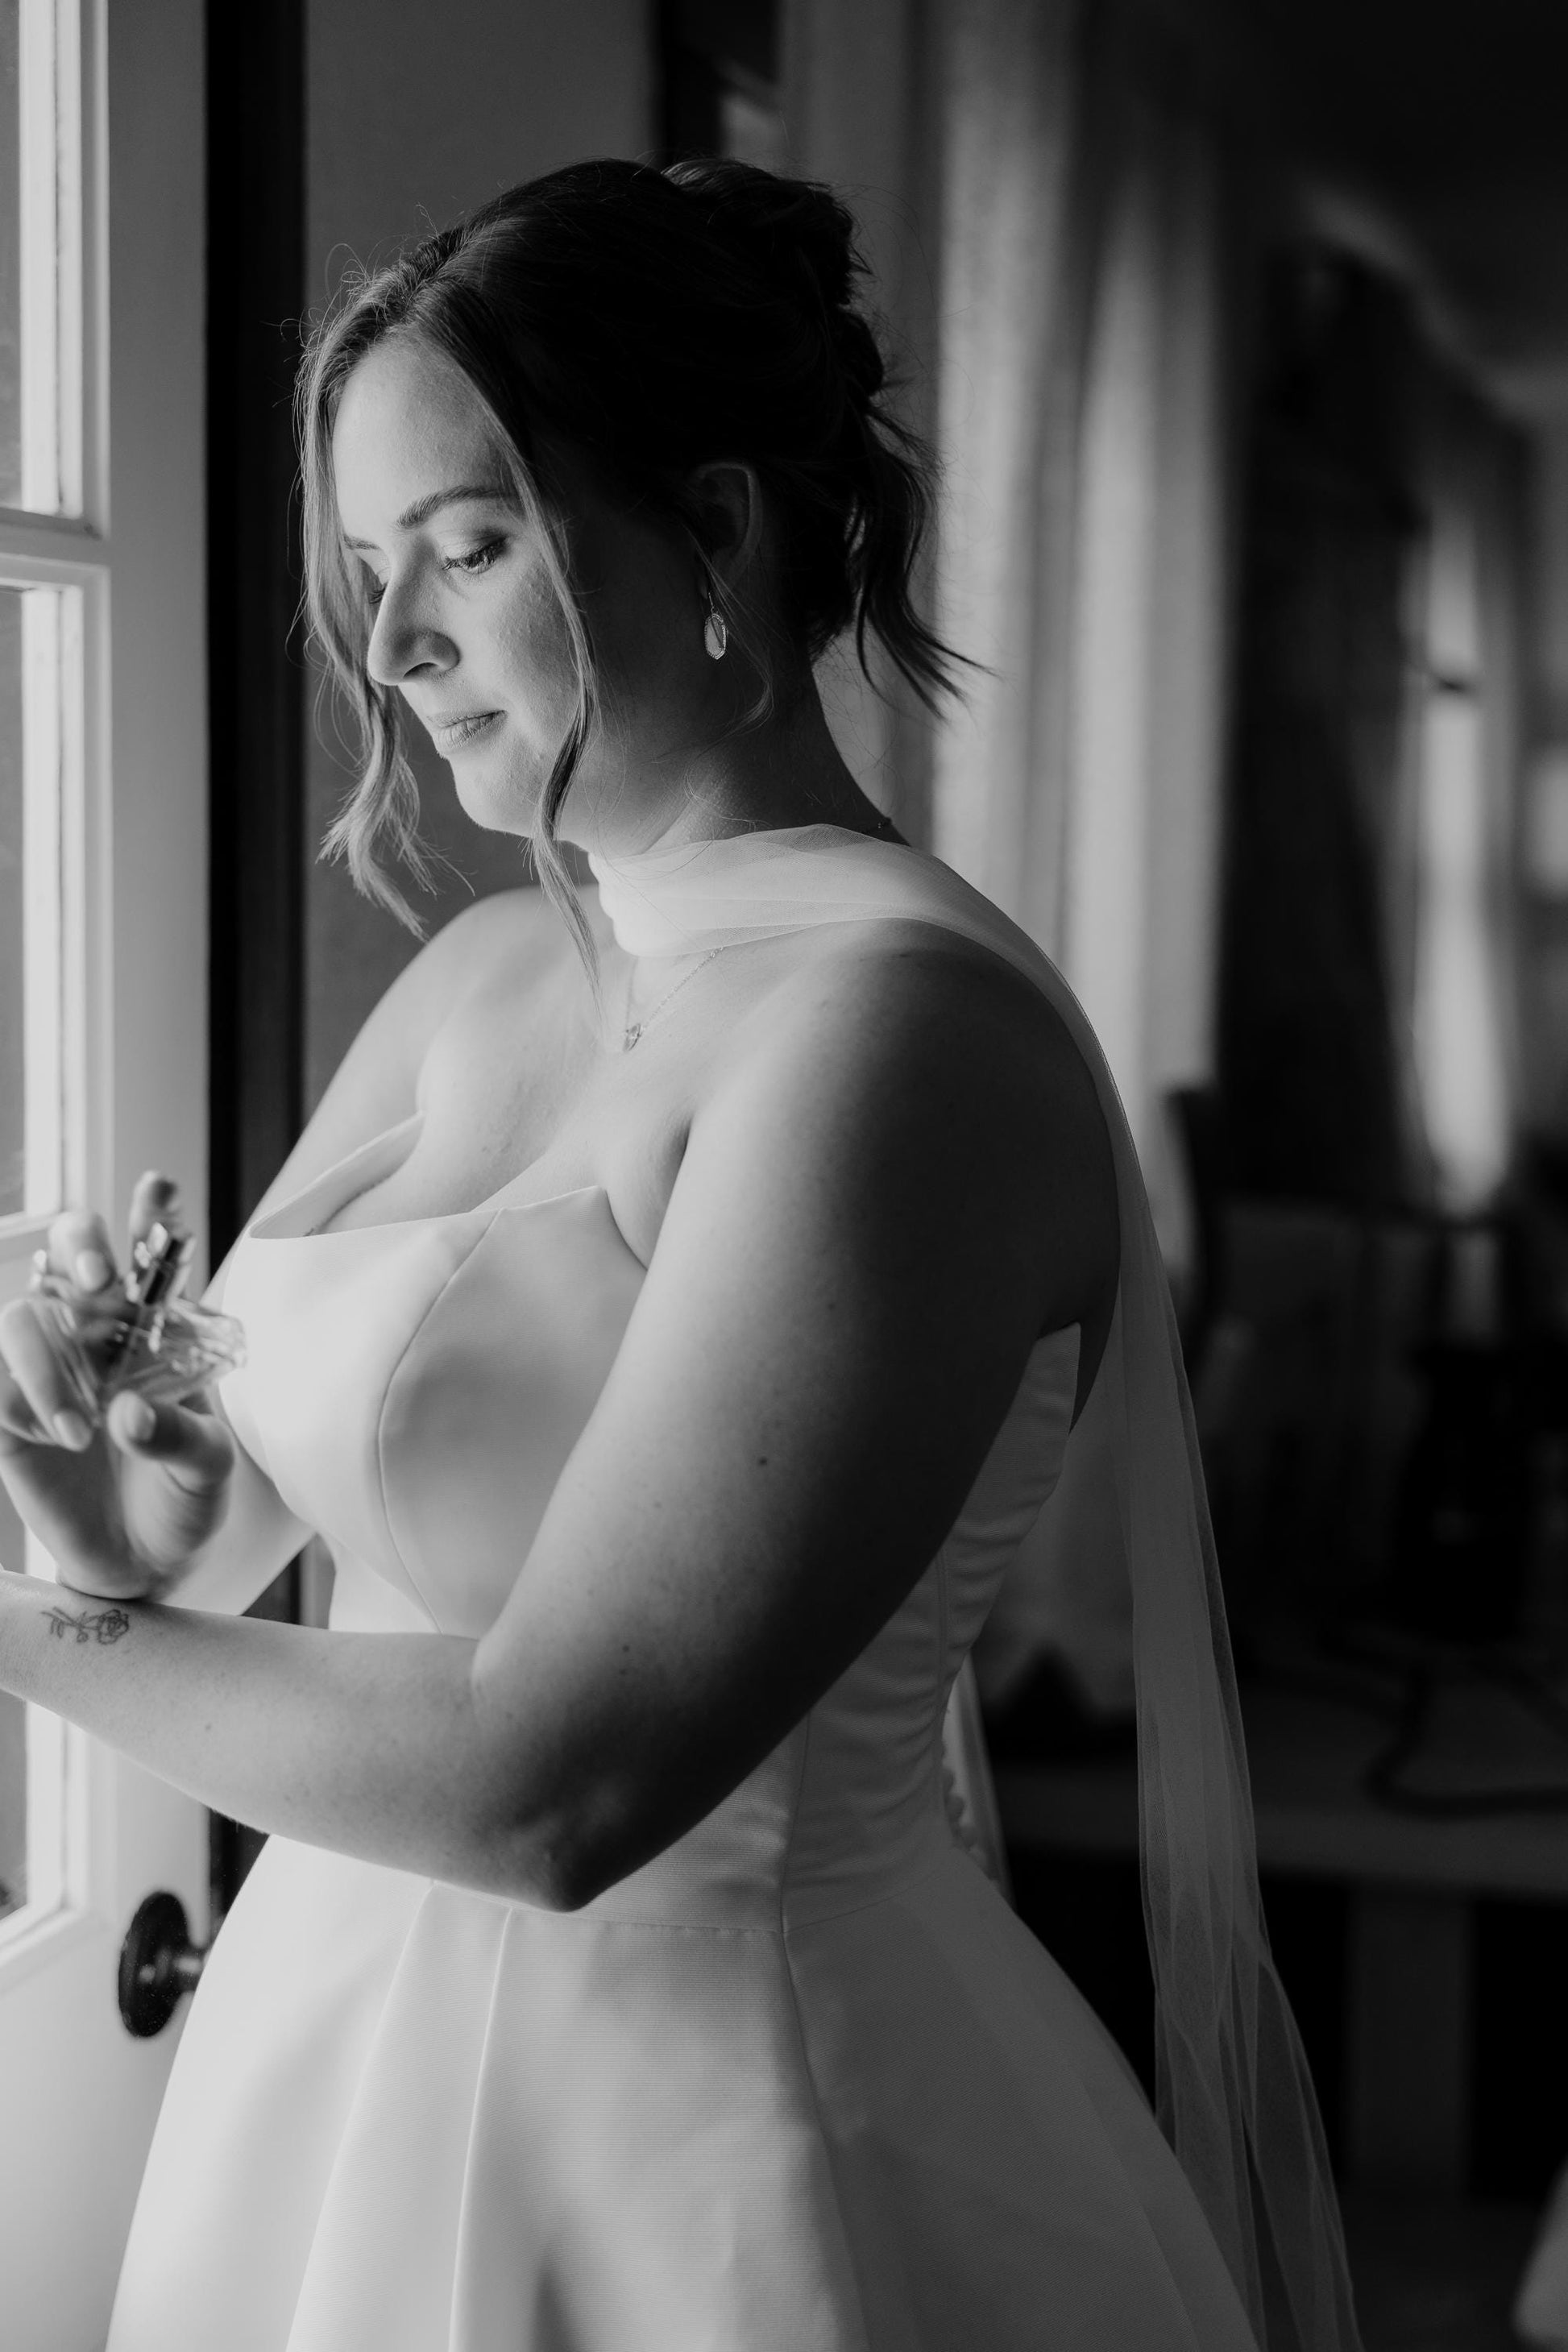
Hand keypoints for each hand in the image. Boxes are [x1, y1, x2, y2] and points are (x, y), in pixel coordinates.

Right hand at [0, 1175, 234, 1596]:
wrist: (142, 1566)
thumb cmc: (185, 1497)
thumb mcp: (207, 1468)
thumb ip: (179, 1436)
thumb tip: (128, 1413)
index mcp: (153, 1331)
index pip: (149, 1257)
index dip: (151, 1215)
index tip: (161, 1187)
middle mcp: (94, 1334)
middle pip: (65, 1254)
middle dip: (77, 1248)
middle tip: (99, 1284)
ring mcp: (46, 1369)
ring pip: (21, 1318)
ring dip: (46, 1364)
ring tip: (83, 1430)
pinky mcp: (6, 1415)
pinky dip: (17, 1398)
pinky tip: (53, 1435)